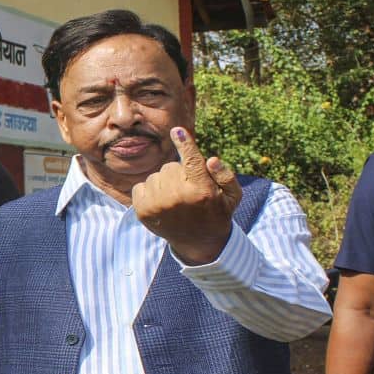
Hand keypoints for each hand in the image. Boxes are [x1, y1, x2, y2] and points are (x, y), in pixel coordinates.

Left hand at [132, 127, 241, 264]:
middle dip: (179, 174)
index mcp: (201, 191)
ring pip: (156, 176)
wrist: (198, 242)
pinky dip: (149, 191)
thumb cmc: (217, 212)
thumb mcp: (233, 196)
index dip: (185, 144)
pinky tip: (161, 203)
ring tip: (175, 199)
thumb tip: (211, 160)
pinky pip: (141, 186)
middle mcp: (178, 197)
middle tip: (188, 190)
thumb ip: (226, 176)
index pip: (191, 161)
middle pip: (171, 167)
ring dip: (164, 183)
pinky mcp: (142, 211)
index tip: (177, 131)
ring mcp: (158, 205)